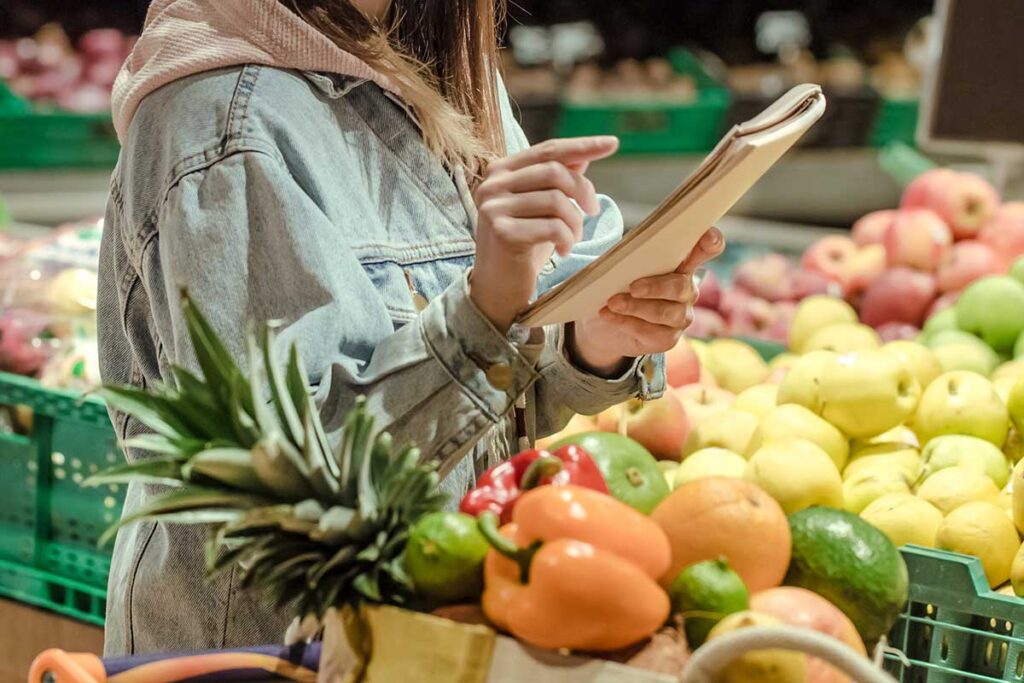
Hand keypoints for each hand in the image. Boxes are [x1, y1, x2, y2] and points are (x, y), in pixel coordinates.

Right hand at [469, 136, 618, 331]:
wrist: (496, 289)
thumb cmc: (522, 247)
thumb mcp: (541, 210)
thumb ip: (555, 181)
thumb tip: (583, 154)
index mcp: (500, 172)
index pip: (548, 150)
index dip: (582, 145)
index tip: (612, 143)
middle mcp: (492, 185)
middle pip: (555, 172)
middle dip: (583, 192)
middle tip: (593, 212)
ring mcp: (494, 208)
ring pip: (557, 200)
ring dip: (576, 222)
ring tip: (572, 238)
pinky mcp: (503, 232)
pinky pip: (553, 227)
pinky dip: (567, 240)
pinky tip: (562, 251)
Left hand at [569, 228, 724, 375]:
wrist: (604, 325)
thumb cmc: (618, 287)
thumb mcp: (622, 269)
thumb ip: (631, 258)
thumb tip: (621, 255)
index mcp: (681, 265)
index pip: (707, 249)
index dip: (711, 243)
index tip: (708, 237)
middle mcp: (687, 290)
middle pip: (681, 286)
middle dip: (655, 287)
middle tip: (632, 287)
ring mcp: (681, 317)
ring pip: (665, 312)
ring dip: (635, 306)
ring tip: (613, 302)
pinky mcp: (667, 339)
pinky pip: (650, 331)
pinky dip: (626, 322)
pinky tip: (608, 315)